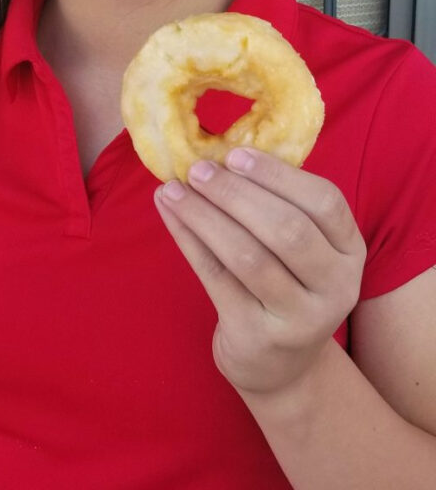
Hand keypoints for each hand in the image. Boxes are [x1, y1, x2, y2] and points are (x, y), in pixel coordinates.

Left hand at [154, 148, 365, 396]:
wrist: (279, 367)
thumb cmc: (285, 286)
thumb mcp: (301, 250)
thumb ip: (275, 204)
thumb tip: (219, 152)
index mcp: (350, 252)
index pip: (325, 202)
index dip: (278, 175)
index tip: (235, 154)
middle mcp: (336, 287)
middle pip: (287, 230)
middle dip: (236, 194)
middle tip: (198, 170)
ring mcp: (300, 318)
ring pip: (248, 256)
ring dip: (205, 216)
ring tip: (173, 190)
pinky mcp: (258, 336)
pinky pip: (217, 278)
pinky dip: (188, 240)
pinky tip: (170, 214)